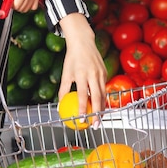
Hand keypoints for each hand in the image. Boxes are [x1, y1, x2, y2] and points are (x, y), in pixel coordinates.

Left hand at [58, 13, 106, 127]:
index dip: (82, 109)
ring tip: (99, 119)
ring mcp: (101, 73)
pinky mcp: (105, 72)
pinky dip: (103, 99)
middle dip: (97, 113)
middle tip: (95, 125)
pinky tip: (100, 107)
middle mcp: (93, 74)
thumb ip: (63, 89)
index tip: (82, 120)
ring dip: (102, 108)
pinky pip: (105, 88)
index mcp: (81, 74)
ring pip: (103, 94)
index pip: (82, 95)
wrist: (83, 42)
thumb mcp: (66, 73)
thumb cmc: (72, 58)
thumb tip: (61, 104)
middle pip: (97, 97)